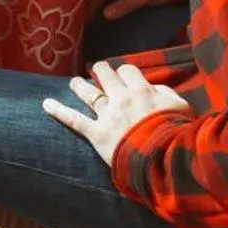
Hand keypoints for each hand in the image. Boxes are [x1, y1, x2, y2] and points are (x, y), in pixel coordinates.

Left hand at [41, 59, 191, 167]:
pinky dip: (59, 111)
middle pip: (105, 76)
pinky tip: (46, 104)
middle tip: (97, 70)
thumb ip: (167, 93)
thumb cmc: (176, 132)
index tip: (123, 75)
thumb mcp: (181, 107)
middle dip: (100, 70)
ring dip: (79, 86)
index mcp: (142, 90)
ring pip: (88, 94)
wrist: (164, 157)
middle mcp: (121, 98)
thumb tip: (156, 88)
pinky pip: (74, 120)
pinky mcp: (96, 134)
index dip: (124, 72)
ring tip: (74, 82)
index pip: (127, 71)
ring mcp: (107, 115)